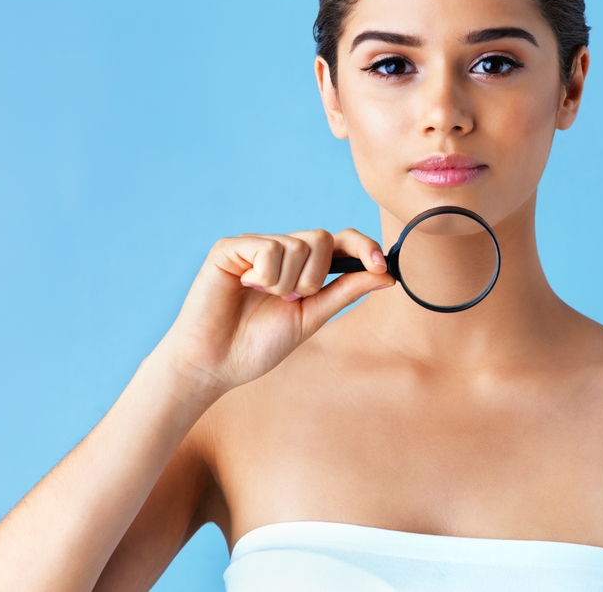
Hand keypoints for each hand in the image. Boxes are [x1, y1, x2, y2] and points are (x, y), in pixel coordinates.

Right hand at [157, 228, 391, 396]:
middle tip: (291, 301)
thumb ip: (345, 291)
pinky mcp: (230, 248)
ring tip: (264, 299)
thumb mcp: (311, 317)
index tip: (381, 265)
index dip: (364, 246)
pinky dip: (265, 276)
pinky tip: (245, 288)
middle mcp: (281, 250)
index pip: (341, 241)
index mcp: (302, 267)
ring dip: (287, 283)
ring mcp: (255, 246)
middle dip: (316, 277)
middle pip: (322, 238)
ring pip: (297, 245)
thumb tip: (387, 274)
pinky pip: (268, 249)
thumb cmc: (258, 344)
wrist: (215, 364)